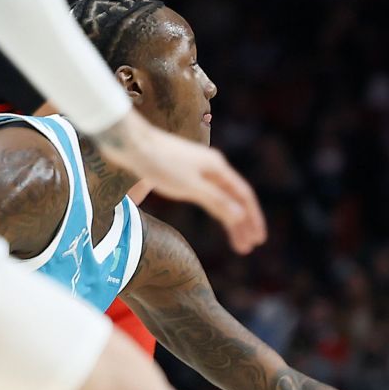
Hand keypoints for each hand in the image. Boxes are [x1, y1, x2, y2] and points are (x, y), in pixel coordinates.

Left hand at [93, 113, 265, 252]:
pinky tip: (216, 215)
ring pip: (220, 197)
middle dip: (243, 223)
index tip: (258, 240)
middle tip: (247, 247)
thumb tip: (240, 216)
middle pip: (234, 199)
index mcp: (218, 168)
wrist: (130, 142)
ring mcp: (198, 170)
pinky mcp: (183, 173)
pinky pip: (207, 195)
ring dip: (229, 219)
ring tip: (233, 240)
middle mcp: (212, 168)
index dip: (253, 219)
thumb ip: (216, 201)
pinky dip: (214, 208)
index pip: (244, 196)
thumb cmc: (160, 162)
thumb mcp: (190, 186)